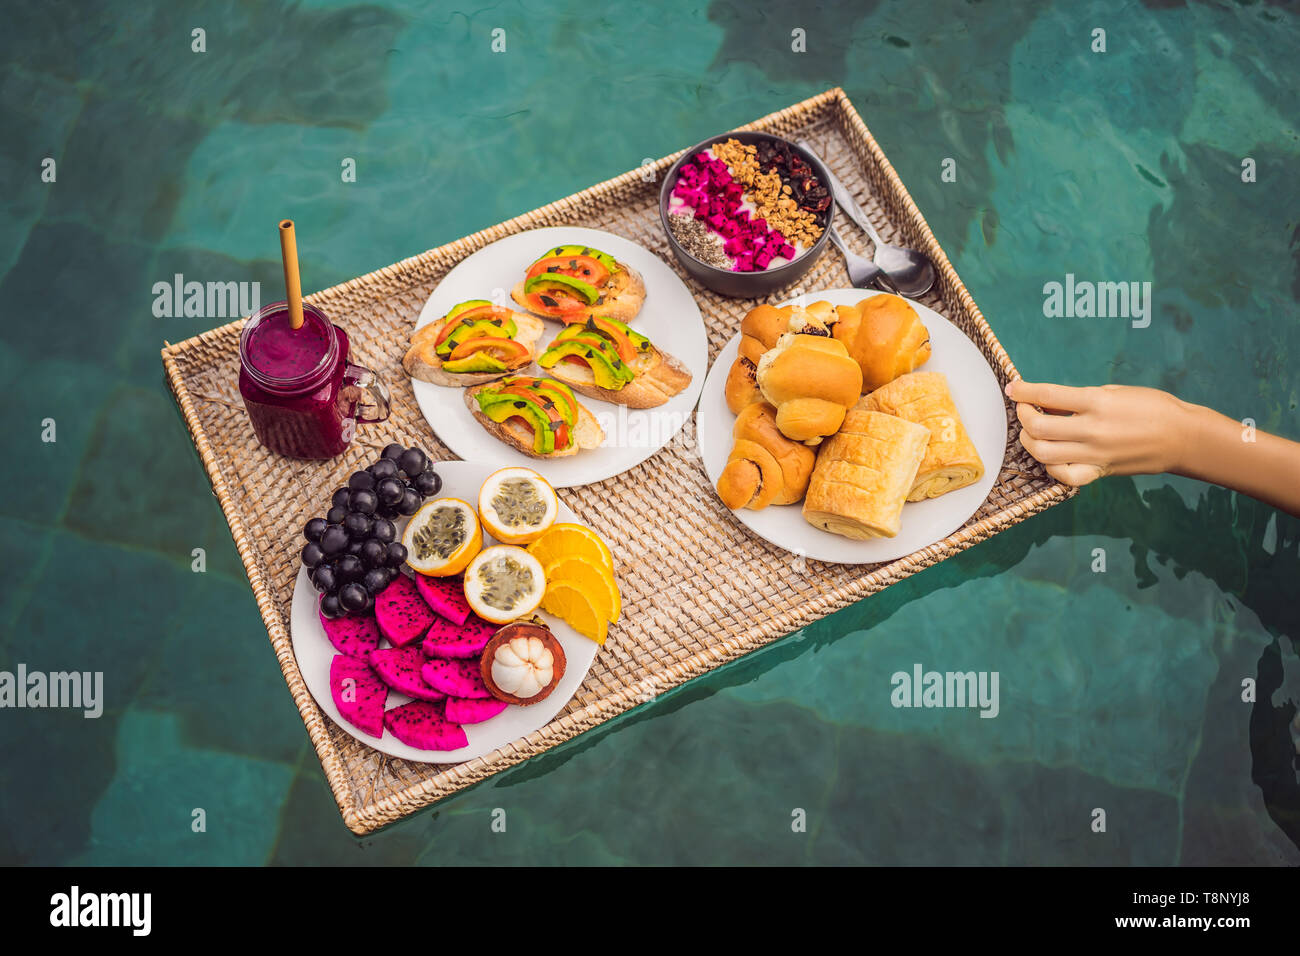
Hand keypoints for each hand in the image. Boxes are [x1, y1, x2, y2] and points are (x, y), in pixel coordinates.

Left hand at [1005, 381, 1190, 486]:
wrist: (1182, 437)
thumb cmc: (1152, 408)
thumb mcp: (1113, 392)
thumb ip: (1078, 398)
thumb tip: (1045, 400)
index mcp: (1097, 402)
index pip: (1047, 395)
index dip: (1024, 391)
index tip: (1013, 388)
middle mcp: (1092, 429)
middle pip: (1038, 427)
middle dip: (1023, 416)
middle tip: (1024, 409)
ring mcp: (1095, 454)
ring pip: (1044, 453)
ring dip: (1029, 440)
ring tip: (1032, 430)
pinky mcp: (1100, 471)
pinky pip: (1064, 476)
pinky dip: (1050, 466)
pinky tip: (1050, 454)